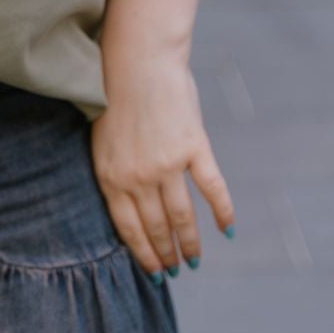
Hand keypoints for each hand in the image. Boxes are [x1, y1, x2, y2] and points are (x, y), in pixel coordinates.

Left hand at [88, 45, 234, 275]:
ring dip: (191, 243)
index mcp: (111, 176)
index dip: (143, 254)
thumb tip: (132, 204)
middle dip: (167, 254)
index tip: (154, 272)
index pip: (128, 228)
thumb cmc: (116, 96)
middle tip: (177, 271)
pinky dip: (223, 212)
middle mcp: (137, 176)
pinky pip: (212, 189)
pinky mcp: (193, 147)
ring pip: (182, 216)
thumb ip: (117, 172)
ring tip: (195, 260)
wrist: (138, 60)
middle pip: (156, 226)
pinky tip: (228, 229)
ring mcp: (167, 163)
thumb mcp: (104, 140)